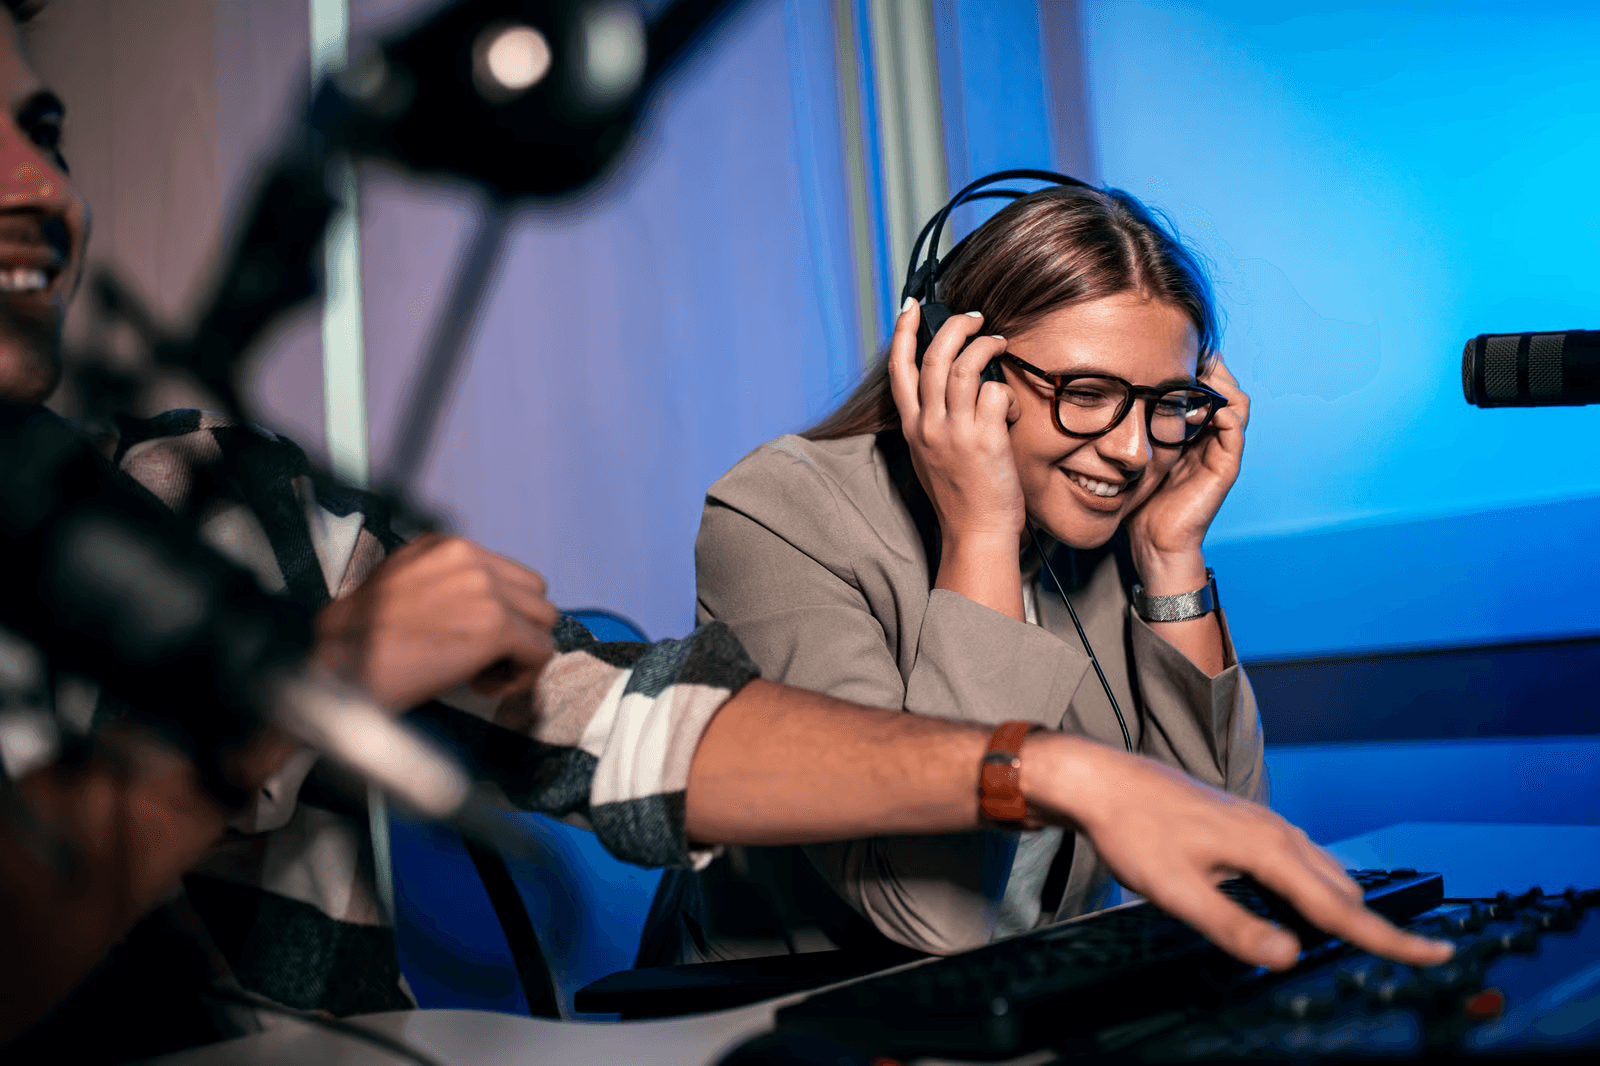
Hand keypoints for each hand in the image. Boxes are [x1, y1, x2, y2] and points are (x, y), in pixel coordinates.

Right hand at [312, 533, 558, 708]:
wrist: (336, 662)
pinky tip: (483, 684)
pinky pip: (541, 651)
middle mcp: (470, 558)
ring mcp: (485, 589)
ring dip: (520, 651)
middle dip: (517, 629)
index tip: (473, 638)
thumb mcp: (402, 586)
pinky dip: (521, 676)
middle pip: (534, 594)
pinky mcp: (494, 625)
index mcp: (446, 546)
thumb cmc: (359, 638)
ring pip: (544, 621)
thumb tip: (476, 611)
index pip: (508, 574)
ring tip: (481, 672)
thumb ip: (445, 586)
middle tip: (482, 657)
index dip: (500, 612)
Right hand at [887, 300, 1023, 546]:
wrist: (975, 534)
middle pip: (933, 357)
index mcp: (912, 428)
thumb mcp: (933, 456)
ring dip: (985, 345)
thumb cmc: (962, 498)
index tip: (912, 308)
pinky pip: (995, 393)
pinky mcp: (983, 440)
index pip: (899, 369)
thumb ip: (935, 422)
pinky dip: (1007, 394)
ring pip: (965, 365)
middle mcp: (928, 426)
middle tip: (975, 317)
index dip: (903, 332)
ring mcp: (954, 432)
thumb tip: (955, 386)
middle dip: (954, 326)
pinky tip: (1010, 410)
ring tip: (999, 344)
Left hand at [1026, 733, 1454, 969]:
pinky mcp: (1246, 824)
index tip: (1435, 954)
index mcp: (1268, 848)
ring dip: (1341, 907)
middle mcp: (1276, 831)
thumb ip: (1233, 928)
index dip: (1390, 939)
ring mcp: (1263, 823)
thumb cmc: (1134, 830)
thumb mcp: (1177, 891)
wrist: (1104, 781)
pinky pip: (1300, 860)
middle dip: (1371, 928)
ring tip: (1359, 941)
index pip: (1341, 908)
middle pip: (1341, 892)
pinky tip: (1300, 903)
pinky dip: (1315, 887)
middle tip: (1404, 960)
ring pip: (1322, 872)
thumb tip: (1287, 959)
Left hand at [1125, 356, 1248, 578]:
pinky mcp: (1224, 467)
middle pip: (1226, 385)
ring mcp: (1220, 450)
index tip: (1173, 345)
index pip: (1206, 384)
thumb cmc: (1137, 498)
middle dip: (1212, 364)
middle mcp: (1210, 436)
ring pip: (1237, 402)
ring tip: (1201, 367)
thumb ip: (1128, 424)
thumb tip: (1103, 389)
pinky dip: (1225, 412)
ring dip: (1222, 381)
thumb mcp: (1129, 451)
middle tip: (1191, 348)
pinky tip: (1205, 403)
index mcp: (1192, 429)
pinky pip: (1234, 430)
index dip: (1196, 362)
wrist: (1151, 540)